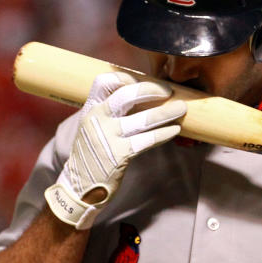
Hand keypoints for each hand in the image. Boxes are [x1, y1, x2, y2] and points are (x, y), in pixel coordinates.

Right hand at [45, 72, 185, 228]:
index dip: (126, 77)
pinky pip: (147, 140)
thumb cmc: (94, 152)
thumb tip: (145, 93)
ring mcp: (107, 137)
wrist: (80, 185)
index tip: (144, 81)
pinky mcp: (119, 155)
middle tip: (168, 92)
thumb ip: (111, 109)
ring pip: (143, 119)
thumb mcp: (93, 125)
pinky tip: (174, 130)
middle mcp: (97, 119)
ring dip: (166, 113)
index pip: (105, 81)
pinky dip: (164, 134)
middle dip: (152, 90)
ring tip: (181, 108)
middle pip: (127, 95)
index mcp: (91, 108)